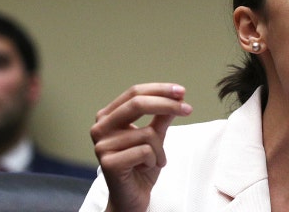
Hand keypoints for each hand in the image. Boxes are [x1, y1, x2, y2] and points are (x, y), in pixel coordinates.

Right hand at [90, 83, 192, 211]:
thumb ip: (161, 117)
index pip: (134, 93)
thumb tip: (177, 97)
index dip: (159, 90)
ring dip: (160, 149)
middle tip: (188, 109)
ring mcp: (102, 146)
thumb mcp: (155, 137)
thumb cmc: (141, 165)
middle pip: (137, 104)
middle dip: (167, 104)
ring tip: (154, 160)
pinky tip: (146, 168)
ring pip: (147, 133)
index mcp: (108, 116)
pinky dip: (155, 160)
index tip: (182, 92)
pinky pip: (145, 151)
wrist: (132, 197)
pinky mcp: (108, 163)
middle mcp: (100, 128)